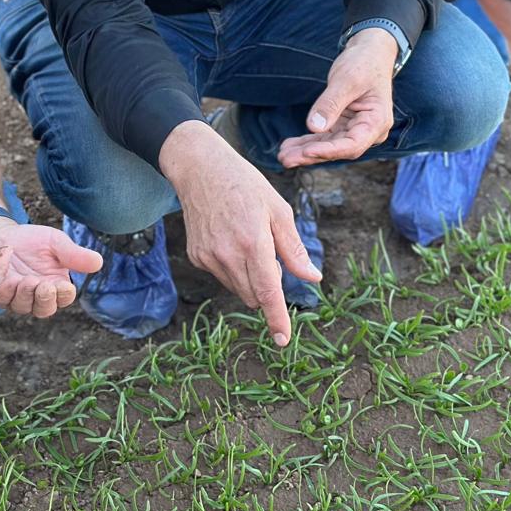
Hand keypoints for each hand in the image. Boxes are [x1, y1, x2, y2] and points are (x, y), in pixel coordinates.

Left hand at [0, 217, 103, 317]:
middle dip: (44, 299)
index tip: (65, 286)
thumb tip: (99, 262)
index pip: (64, 298)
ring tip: (24, 279)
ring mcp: (15, 297)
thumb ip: (73, 254)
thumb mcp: (55, 242)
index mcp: (56, 285)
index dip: (64, 295)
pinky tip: (7, 275)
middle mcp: (36, 296)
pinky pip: (0, 297)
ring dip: (24, 294)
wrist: (1, 235)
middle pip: (44, 309)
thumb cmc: (32, 240)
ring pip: (21, 306)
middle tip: (44, 285)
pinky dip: (4, 288)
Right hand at [159, 122, 321, 346]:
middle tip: (270, 254)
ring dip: (251, 279)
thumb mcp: (278, 209)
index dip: (277, 318)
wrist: (200, 169)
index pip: (267, 291)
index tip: (283, 340)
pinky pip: (223, 276)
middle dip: (268, 288)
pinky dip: (234, 268)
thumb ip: (294, 248)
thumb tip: (313, 278)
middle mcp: (227, 254)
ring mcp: (208, 257)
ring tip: (249, 240)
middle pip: (254, 295)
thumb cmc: (245, 185)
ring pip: (239, 288)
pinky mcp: (198, 256)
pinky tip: (230, 239)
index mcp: (253, 241)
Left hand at [277, 28, 396, 168]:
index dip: (330, 150)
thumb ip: (331, 103)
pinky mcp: (343, 124)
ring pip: (329, 145)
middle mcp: (368, 130)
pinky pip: (324, 137)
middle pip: (338, 149)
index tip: (307, 152)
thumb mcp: (346, 79)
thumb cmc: (363, 63)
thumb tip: (314, 127)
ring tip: (282, 155)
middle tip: (285, 159)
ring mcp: (355, 129)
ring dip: (306, 151)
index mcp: (377, 121)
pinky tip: (289, 146)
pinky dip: (307, 141)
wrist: (369, 53)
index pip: (353, 144)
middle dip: (312, 155)